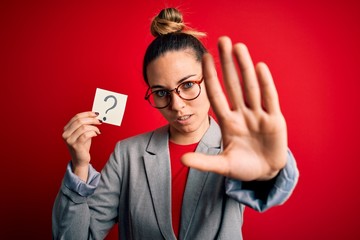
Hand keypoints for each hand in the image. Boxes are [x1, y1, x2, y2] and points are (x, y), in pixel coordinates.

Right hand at [62, 111, 101, 180]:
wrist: (80, 160)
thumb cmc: (82, 146)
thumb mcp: (82, 133)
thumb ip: (85, 125)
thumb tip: (94, 115)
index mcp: (66, 129)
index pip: (76, 117)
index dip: (87, 114)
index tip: (96, 114)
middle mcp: (66, 134)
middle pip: (80, 121)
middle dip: (91, 120)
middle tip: (99, 121)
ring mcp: (69, 140)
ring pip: (83, 127)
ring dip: (94, 127)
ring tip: (98, 130)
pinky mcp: (75, 145)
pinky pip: (86, 135)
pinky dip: (93, 133)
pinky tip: (96, 134)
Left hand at [182, 37, 287, 180]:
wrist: (265, 174)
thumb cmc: (242, 168)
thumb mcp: (222, 165)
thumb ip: (203, 162)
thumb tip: (182, 160)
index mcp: (228, 122)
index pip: (216, 95)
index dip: (210, 77)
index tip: (205, 57)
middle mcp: (242, 114)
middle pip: (233, 84)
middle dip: (227, 63)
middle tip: (223, 40)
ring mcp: (258, 116)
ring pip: (251, 87)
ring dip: (245, 67)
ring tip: (239, 46)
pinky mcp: (275, 120)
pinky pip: (269, 99)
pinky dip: (265, 84)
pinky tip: (259, 67)